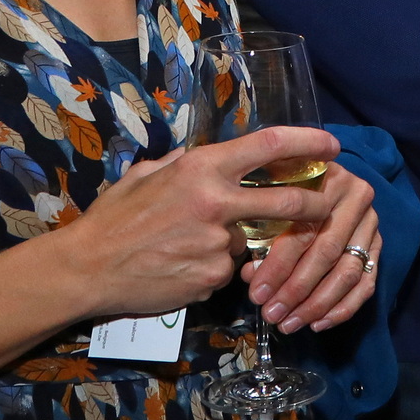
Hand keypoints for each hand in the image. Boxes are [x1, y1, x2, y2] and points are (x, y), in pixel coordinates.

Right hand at [58, 124, 343, 319]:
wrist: (87, 268)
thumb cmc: (112, 218)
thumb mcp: (144, 175)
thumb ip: (177, 164)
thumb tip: (194, 155)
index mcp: (201, 169)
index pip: (269, 145)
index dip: (308, 142)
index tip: (331, 145)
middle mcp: (216, 203)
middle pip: (288, 201)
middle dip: (316, 204)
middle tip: (327, 206)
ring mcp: (219, 244)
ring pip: (248, 241)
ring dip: (233, 243)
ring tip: (187, 246)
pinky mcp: (214, 277)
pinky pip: (227, 269)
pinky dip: (213, 268)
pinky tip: (180, 266)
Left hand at [245, 166, 382, 334]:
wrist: (318, 177)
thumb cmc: (284, 188)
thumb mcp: (269, 201)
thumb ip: (261, 234)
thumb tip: (251, 275)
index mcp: (326, 179)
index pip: (303, 231)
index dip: (278, 267)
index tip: (256, 294)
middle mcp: (356, 198)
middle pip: (327, 253)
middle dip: (296, 291)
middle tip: (272, 315)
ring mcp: (371, 223)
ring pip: (348, 272)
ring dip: (317, 305)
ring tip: (290, 324)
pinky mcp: (378, 244)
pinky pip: (366, 283)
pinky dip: (343, 308)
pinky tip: (319, 323)